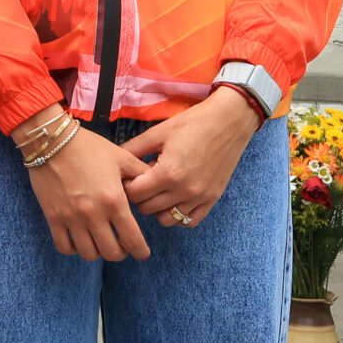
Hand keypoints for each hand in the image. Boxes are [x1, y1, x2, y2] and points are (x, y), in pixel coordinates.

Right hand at [25, 124, 151, 261]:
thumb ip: (141, 175)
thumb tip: (153, 189)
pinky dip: (74, 248)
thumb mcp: (122, 157)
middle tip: (121, 244)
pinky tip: (79, 239)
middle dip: (121, 253)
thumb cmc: (89, 147)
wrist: (51, 140)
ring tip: (100, 241)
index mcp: (114, 201)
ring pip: (88, 254)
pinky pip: (63, 246)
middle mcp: (93, 214)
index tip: (142, 252)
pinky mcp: (52, 216)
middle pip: (111, 253)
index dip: (141, 252)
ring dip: (98, 252)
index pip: (133, 240)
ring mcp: (71, 217)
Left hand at [122, 86, 259, 228]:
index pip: (134, 194)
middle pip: (147, 209)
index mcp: (168, 173)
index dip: (126, 185)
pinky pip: (190, 221)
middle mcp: (185, 190)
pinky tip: (173, 199)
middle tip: (140, 181)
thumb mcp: (157, 133)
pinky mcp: (213, 199)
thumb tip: (112, 161)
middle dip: (139, 196)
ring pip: (167, 219)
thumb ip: (132, 150)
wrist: (229, 121)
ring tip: (156, 190)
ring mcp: (201, 197)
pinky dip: (178, 215)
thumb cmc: (192, 123)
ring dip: (156, 208)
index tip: (128, 176)